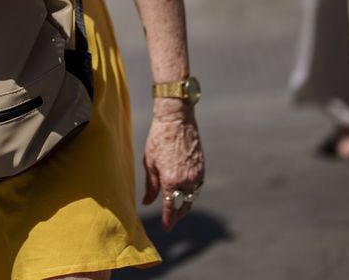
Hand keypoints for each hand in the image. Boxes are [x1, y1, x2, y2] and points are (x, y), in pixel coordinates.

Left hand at [142, 103, 204, 231]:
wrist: (176, 120)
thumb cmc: (159, 139)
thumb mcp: (149, 163)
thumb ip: (150, 186)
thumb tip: (147, 202)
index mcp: (171, 180)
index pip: (171, 207)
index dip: (168, 220)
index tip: (166, 227)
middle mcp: (186, 180)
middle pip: (184, 206)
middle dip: (177, 216)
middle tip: (171, 222)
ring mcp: (196, 175)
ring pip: (192, 198)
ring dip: (185, 206)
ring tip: (177, 211)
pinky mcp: (202, 168)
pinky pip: (197, 188)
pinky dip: (191, 194)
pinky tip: (184, 195)